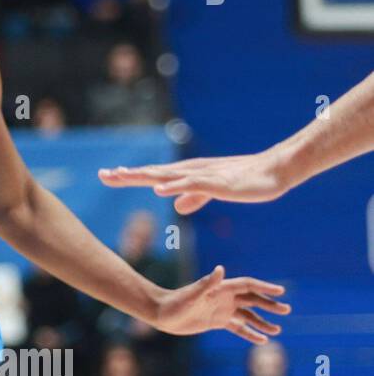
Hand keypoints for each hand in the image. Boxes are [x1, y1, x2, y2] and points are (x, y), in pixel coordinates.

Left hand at [98, 150, 290, 213]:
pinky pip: (192, 185)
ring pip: (167, 176)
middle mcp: (189, 172)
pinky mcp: (216, 182)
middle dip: (127, 175)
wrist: (274, 171)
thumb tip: (175, 204)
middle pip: (152, 173)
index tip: (107, 176)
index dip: (130, 176)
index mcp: (187, 176)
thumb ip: (193, 196)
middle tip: (102, 175)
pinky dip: (175, 187)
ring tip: (121, 176)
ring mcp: (202, 176)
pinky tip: (159, 190)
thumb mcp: (212, 192)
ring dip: (144, 176)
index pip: (153, 176)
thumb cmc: (245, 180)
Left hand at [151, 266, 288, 342]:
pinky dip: (250, 333)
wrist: (162, 314)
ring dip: (262, 321)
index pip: (248, 286)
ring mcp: (222, 310)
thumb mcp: (192, 294)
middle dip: (269, 304)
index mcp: (221, 288)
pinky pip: (238, 328)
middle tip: (286, 310)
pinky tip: (262, 340)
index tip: (281, 292)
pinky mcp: (217, 322)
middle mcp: (224, 298)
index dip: (265, 288)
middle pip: (252, 299)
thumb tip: (220, 269)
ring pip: (248, 315)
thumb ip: (207, 283)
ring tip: (277, 330)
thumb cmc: (176, 302)